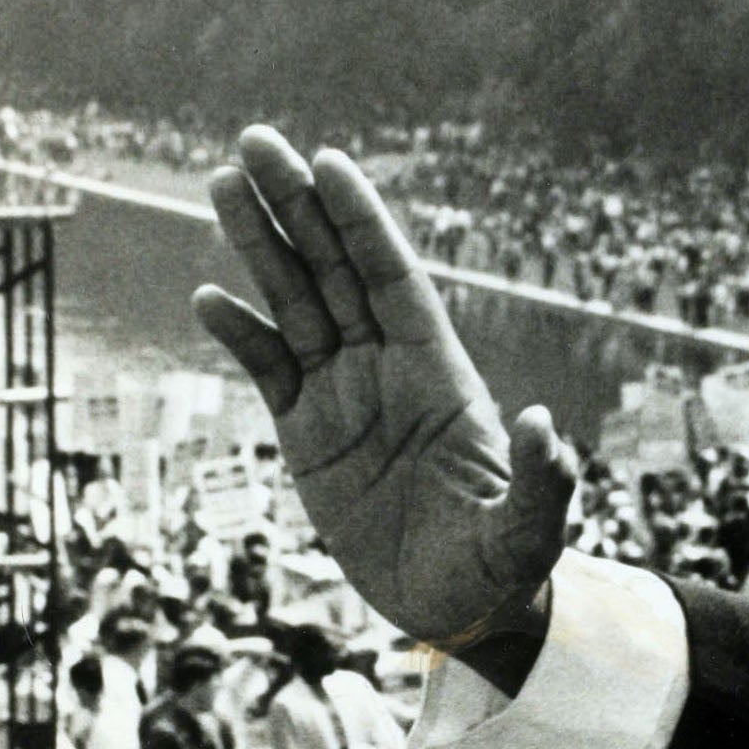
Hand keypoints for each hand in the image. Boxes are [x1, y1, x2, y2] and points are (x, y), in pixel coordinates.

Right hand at [191, 128, 575, 661]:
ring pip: (294, 302)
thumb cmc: (502, 565)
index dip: (362, 221)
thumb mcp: (529, 529)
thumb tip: (541, 424)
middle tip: (256, 140)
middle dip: (298, 204)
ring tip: (223, 183)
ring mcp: (344, 396)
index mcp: (439, 373)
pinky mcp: (307, 435)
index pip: (392, 278)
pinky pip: (268, 370)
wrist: (461, 608)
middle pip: (333, 269)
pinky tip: (207, 295)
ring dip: (259, 245)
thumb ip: (541, 479)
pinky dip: (239, 334)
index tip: (330, 162)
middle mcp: (387, 368)